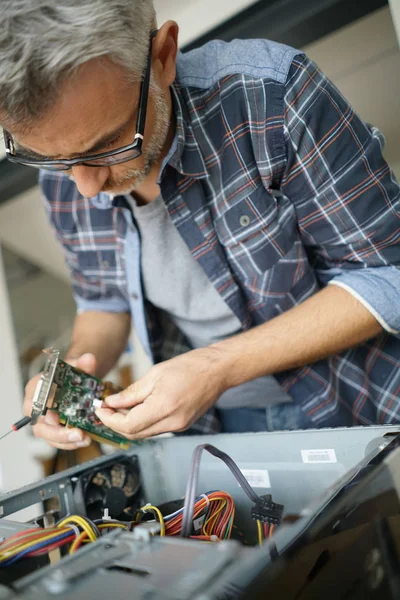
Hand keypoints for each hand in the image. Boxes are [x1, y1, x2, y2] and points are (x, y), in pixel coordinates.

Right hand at [24, 353, 96, 449]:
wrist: (77, 381)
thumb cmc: (70, 374)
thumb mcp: (76, 366)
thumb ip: (82, 363)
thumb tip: (89, 359)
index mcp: (36, 389)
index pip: (32, 403)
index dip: (42, 412)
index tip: (55, 417)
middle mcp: (36, 408)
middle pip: (39, 425)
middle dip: (57, 432)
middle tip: (76, 433)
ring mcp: (44, 421)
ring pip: (49, 436)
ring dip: (66, 440)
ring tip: (84, 439)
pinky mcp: (54, 430)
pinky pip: (59, 441)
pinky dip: (71, 442)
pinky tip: (85, 440)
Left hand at [95, 348, 226, 439]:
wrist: (217, 371)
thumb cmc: (190, 366)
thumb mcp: (155, 374)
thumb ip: (132, 392)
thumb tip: (112, 403)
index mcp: (164, 407)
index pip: (128, 425)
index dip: (109, 420)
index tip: (99, 409)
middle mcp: (172, 422)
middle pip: (134, 434)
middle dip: (115, 424)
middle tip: (105, 409)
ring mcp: (178, 427)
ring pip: (144, 433)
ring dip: (128, 424)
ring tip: (119, 407)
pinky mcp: (182, 426)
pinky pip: (155, 429)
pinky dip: (142, 422)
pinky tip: (137, 409)